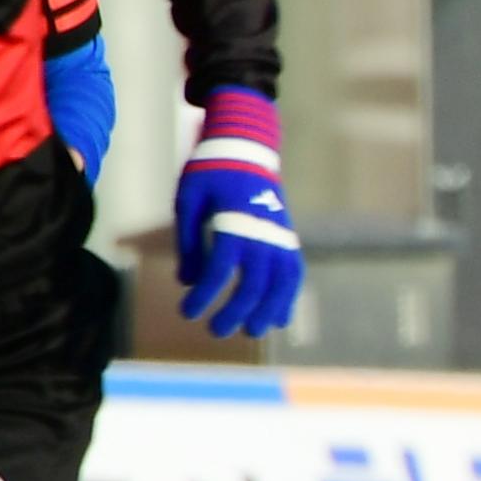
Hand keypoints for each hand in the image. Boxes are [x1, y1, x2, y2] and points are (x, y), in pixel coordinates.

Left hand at [173, 87, 302, 339]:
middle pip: (254, 283)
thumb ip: (189, 242)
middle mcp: (262, 233)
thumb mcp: (188, 202)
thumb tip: (188, 282)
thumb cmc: (209, 174)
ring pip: (281, 283)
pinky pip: (293, 273)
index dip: (204, 295)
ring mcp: (279, 236)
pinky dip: (289, 296)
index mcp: (233, 222)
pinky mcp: (287, 237)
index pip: (220, 270)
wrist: (246, 150)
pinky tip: (280, 318)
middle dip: (236, 311)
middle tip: (216, 331)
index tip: (187, 312)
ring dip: (269, 310)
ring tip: (254, 331)